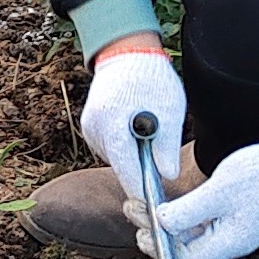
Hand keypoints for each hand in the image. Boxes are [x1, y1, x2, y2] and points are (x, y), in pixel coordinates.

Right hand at [76, 43, 192, 183]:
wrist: (127, 52)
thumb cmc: (152, 78)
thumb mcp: (169, 111)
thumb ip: (166, 146)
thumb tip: (167, 176)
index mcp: (113, 126)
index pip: (127, 172)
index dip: (143, 191)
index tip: (156, 206)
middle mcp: (94, 130)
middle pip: (120, 167)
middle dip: (140, 171)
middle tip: (162, 166)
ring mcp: (89, 128)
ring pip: (115, 158)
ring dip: (133, 156)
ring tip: (150, 136)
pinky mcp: (90, 125)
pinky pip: (110, 147)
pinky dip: (125, 146)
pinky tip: (137, 131)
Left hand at [155, 139, 258, 258]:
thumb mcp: (218, 191)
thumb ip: (188, 210)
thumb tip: (160, 224)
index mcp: (230, 242)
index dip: (162, 248)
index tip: (143, 228)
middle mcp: (230, 242)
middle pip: (186, 249)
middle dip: (158, 232)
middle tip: (134, 210)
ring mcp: (231, 231)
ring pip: (191, 235)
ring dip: (166, 222)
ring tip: (144, 203)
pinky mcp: (231, 217)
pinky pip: (200, 223)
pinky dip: (181, 214)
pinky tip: (168, 201)